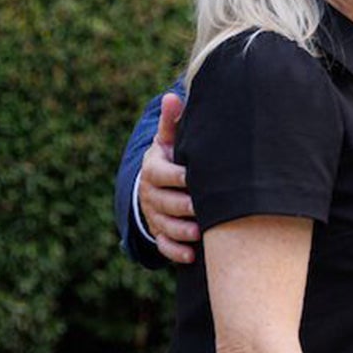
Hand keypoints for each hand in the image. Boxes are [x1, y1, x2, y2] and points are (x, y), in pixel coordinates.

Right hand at [139, 92, 199, 263]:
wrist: (159, 184)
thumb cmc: (173, 158)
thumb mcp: (170, 141)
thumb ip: (172, 123)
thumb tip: (171, 97)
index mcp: (154, 169)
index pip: (161, 174)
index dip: (177, 177)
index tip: (193, 177)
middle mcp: (151, 194)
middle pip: (164, 202)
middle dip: (182, 206)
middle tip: (201, 209)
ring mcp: (154, 215)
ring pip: (164, 226)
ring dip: (180, 231)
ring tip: (199, 233)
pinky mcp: (159, 233)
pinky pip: (163, 246)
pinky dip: (175, 252)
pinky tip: (191, 255)